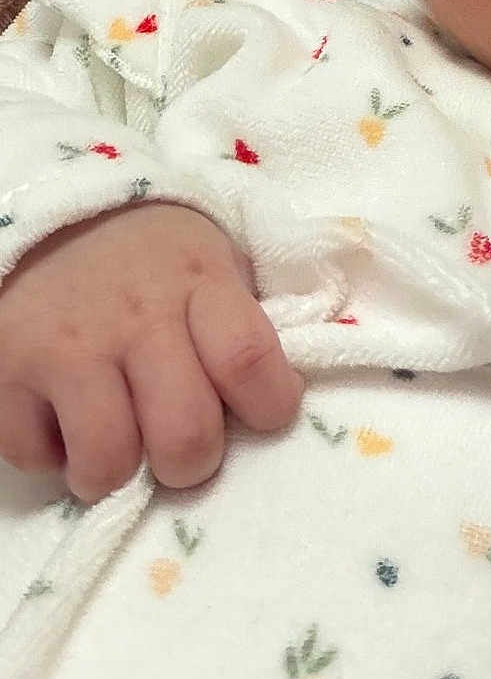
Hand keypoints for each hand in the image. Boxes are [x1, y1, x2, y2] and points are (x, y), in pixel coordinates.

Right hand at [0, 202, 303, 500]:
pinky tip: (63, 418)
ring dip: (117, 472)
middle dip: (191, 462)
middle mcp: (134, 317)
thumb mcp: (211, 258)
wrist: (50, 206)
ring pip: (108, 462)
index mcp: (199, 281)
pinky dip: (50, 453)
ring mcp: (65, 346)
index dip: (269, 407)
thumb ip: (242, 320)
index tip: (260, 413)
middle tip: (179, 446)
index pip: (249, 360)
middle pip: (185, 434)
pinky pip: (33, 456)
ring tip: (117, 444)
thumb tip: (276, 398)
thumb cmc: (149, 250)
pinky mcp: (7, 369)